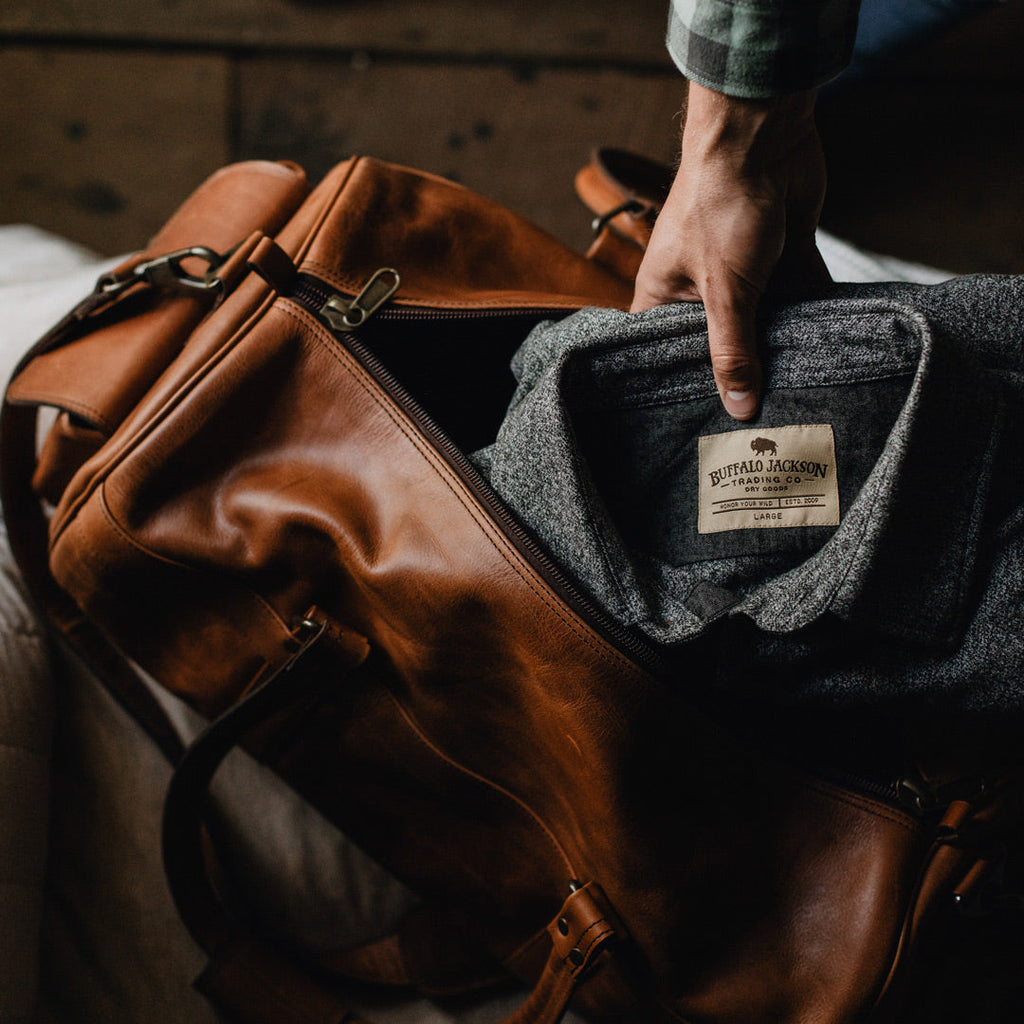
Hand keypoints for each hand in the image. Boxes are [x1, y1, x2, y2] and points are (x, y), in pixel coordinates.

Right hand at [631, 83, 830, 419]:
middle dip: (741, 371)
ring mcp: (741, 270)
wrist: (762, 132)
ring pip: (763, 320)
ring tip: (799, 390)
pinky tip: (829, 345)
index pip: (665, 352)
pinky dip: (812, 312)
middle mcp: (699, 287)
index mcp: (664, 295)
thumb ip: (734, 350)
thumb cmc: (719, 203)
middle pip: (720, 342)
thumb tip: (739, 406)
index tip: (701, 421)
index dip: (682, 383)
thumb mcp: (724, 290)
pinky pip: (798, 294)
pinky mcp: (781, 254)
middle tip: (761, 417)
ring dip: (781, 344)